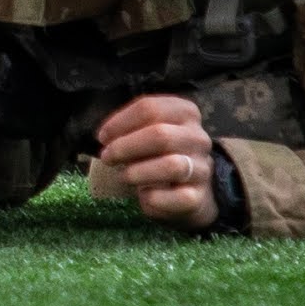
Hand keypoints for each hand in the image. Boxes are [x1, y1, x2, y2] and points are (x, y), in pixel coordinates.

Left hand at [86, 93, 227, 226]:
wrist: (190, 190)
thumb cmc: (159, 155)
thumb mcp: (147, 133)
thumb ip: (129, 128)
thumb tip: (105, 136)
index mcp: (185, 113)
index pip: (150, 108)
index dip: (120, 122)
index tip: (102, 137)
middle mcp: (198, 138)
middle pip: (161, 135)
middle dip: (125, 146)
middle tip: (107, 157)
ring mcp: (201, 167)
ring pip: (171, 166)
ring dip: (138, 172)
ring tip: (123, 176)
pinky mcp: (198, 196)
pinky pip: (176, 197)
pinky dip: (153, 197)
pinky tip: (143, 196)